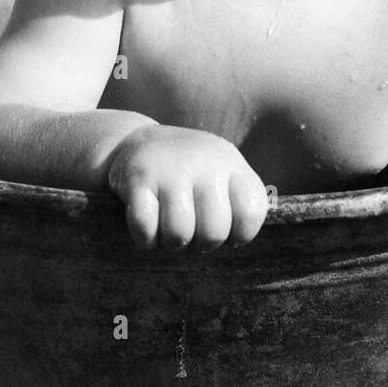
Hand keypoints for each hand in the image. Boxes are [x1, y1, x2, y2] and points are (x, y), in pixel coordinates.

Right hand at [106, 124, 268, 250]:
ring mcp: (171, 169)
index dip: (239, 235)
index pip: (252, 214)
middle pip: (213, 232)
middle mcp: (205, 163)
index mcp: (232, 164)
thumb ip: (238, 204)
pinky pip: (145, 228)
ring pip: (178, 234)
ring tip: (167, 229)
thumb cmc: (187, 172)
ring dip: (170, 243)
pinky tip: (146, 227)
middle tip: (191, 233)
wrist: (135, 142)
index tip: (225, 230)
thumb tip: (239, 243)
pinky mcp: (139, 177)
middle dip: (201, 244)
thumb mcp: (220, 174)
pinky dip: (144, 238)